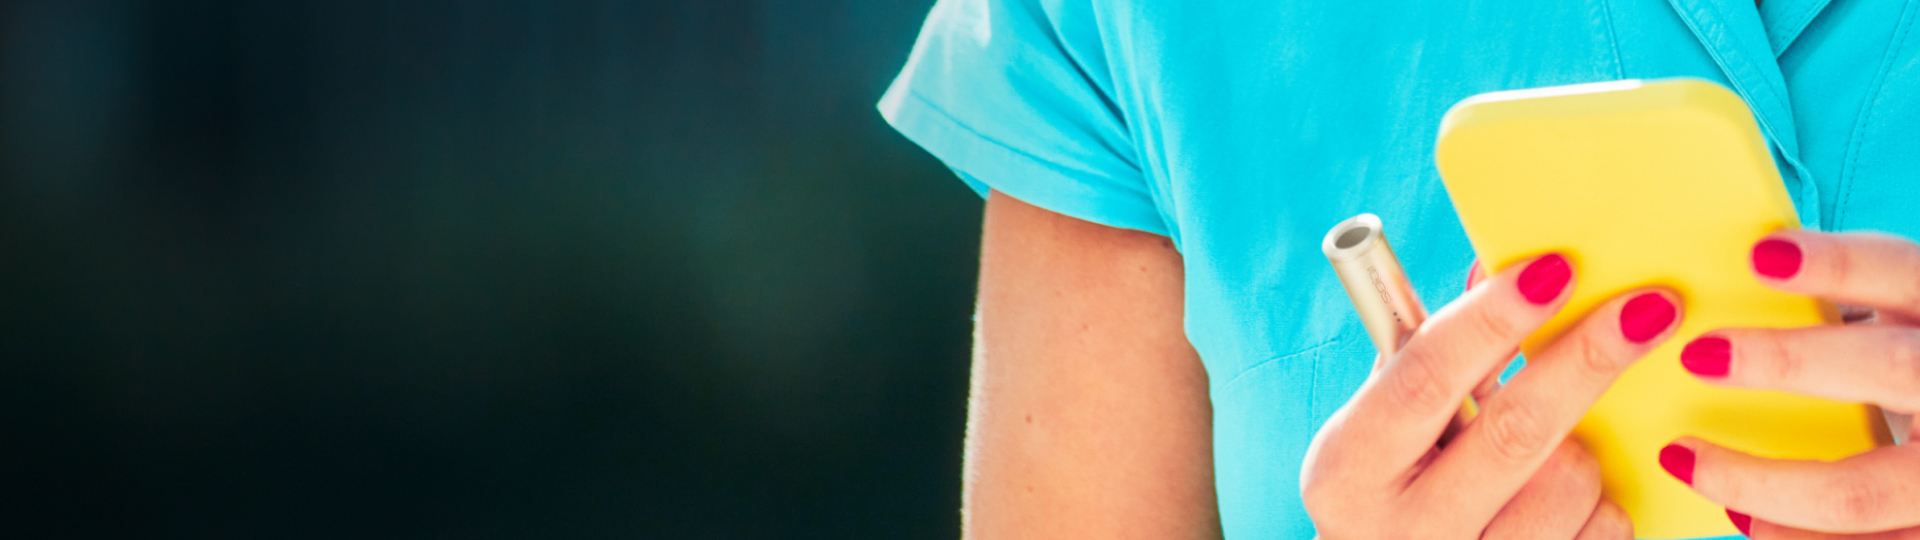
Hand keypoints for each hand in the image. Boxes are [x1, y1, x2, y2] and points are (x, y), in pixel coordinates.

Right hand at [1302, 254, 1684, 538]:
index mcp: (1350, 471)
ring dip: (1580, 449)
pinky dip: (1599, 503)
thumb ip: (1435, 354)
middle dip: (1588, 358)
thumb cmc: (1388, 489)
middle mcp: (1403, 531)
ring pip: (1569, 481)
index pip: (1424, 379)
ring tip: (1551, 450)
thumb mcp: (1381, 427)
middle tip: (1650, 306)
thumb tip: (1514, 268)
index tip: (1555, 268)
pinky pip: (1604, 531)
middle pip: (1515, 431)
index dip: (1491, 318)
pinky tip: (1564, 501)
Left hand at [1664, 231, 1919, 538]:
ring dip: (1762, 480)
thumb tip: (1744, 269)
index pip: (1905, 272)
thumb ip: (1854, 297)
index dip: (1840, 263)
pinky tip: (1739, 514)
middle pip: (1890, 368)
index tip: (1760, 256)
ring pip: (1859, 490)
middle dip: (1791, 362)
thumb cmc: (1913, 361)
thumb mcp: (1904, 318)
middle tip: (1699, 355)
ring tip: (1682, 457)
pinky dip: (1791, 536)